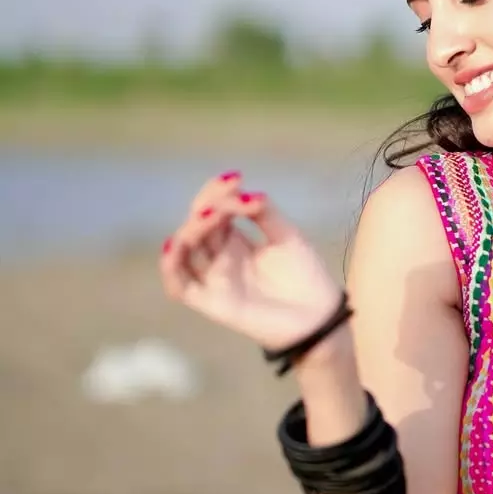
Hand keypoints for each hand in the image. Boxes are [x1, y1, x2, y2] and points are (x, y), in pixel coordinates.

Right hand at [160, 171, 343, 352]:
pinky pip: (181, 286)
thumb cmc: (305, 276)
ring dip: (192, 229)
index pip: (215, 210)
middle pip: (199, 226)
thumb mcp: (287, 236)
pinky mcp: (213, 302)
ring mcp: (215, 279)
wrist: (319, 316)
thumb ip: (264, 214)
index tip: (236, 178)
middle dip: (209, 204)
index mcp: (237, 241)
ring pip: (186, 250)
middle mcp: (221, 258)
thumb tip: (244, 191)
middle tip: (230, 193)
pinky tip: (176, 244)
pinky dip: (171, 266)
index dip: (218, 192)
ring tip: (210, 214)